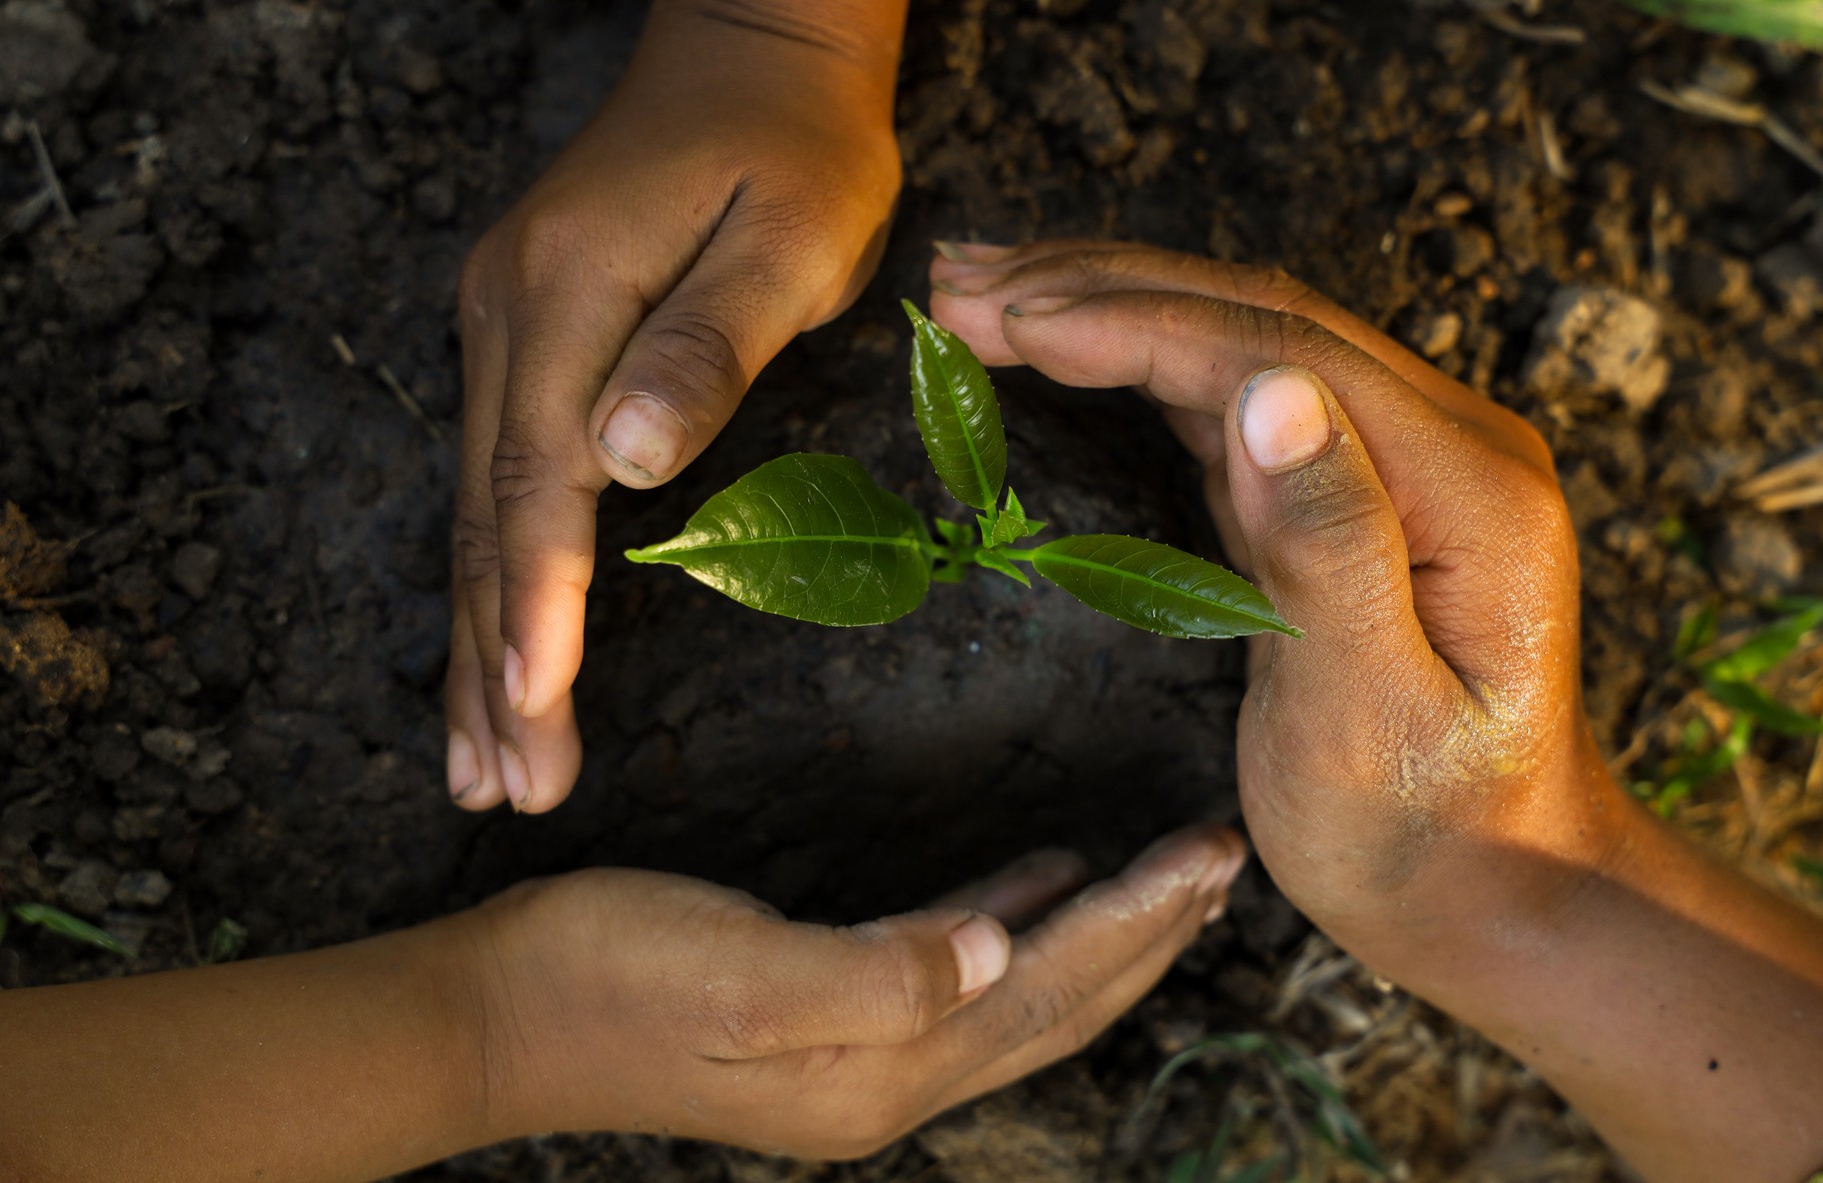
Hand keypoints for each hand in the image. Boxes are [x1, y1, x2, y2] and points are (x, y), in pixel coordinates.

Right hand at [447, 11, 899, 812]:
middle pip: (487, 514)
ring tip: (480, 767)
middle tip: (514, 787)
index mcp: (569, 292)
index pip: (539, 475)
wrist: (748, 60)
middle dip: (495, 660)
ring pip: (477, 510)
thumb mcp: (787, 236)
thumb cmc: (794, 151)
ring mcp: (503, 329)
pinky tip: (487, 652)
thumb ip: (708, 345)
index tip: (535, 708)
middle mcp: (508, 317)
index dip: (536, 600)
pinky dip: (491, 578)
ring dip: (475, 640)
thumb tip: (626, 461)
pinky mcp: (523, 341)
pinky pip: (495, 480)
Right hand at [467, 825, 1246, 1155]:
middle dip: (1149, 932)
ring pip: (1019, 989)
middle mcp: (891, 1077)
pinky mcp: (824, 1017)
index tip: (1210, 852)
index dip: (1138, 920)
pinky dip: (1013, 922)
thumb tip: (998, 946)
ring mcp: (859, 1057)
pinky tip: (1039, 879)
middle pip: (1056, 1000)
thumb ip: (877, 971)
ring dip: (1100, 932)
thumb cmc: (606, 979)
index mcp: (885, 1069)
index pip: (1047, 987)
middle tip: (1223, 857)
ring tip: (1169, 873)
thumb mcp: (742, 975)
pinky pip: (956, 971)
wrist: (493, 1018)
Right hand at [928, 240, 1592, 945]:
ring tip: (984, 293)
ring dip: (1112, 304)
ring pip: (1239, 338)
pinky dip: (1141, 363)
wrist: (1490, 885)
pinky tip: (1068, 345)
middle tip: (958, 280)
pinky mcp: (1347, 487)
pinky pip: (1237, 394)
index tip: (1009, 320)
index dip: (1135, 323)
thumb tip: (1269, 390)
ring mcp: (1399, 457)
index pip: (1278, 352)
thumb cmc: (1423, 829)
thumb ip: (1331, 545)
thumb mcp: (1371, 713)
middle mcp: (1445, 444)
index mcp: (1466, 486)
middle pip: (1256, 315)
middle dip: (1101, 288)